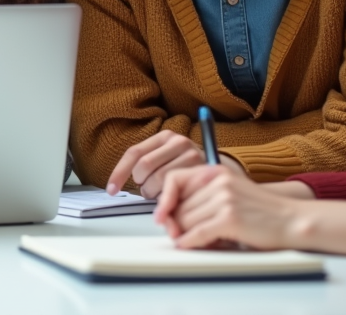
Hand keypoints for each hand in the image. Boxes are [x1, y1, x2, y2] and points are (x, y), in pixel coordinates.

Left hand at [107, 131, 243, 197]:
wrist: (234, 182)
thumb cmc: (196, 176)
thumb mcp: (173, 162)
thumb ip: (153, 165)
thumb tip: (118, 183)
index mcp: (167, 137)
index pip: (134, 153)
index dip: (119, 173)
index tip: (111, 189)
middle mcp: (179, 142)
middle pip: (144, 168)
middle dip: (143, 187)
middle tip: (152, 195)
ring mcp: (193, 155)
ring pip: (158, 181)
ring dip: (157, 197)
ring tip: (168, 199)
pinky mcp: (204, 170)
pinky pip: (176, 192)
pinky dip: (170, 204)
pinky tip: (175, 208)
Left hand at [154, 164, 302, 248]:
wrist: (293, 220)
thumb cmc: (261, 212)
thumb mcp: (229, 193)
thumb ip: (201, 198)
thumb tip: (168, 217)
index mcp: (215, 170)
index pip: (174, 179)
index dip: (164, 200)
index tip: (160, 216)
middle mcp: (218, 180)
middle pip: (178, 206)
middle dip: (178, 225)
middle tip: (185, 236)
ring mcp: (224, 198)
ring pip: (185, 221)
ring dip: (188, 236)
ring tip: (203, 240)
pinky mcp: (229, 217)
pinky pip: (197, 233)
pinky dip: (189, 242)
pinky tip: (190, 245)